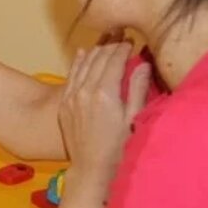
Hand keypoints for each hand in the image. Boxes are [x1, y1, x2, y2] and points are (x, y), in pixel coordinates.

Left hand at [59, 40, 150, 181]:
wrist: (91, 167)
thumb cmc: (118, 147)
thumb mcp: (134, 118)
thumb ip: (138, 89)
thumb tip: (143, 64)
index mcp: (104, 93)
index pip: (114, 60)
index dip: (123, 48)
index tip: (132, 41)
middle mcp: (85, 91)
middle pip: (98, 59)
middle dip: (111, 47)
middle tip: (122, 40)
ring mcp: (72, 97)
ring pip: (83, 65)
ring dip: (95, 52)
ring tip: (106, 44)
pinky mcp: (64, 104)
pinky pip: (70, 76)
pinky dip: (77, 62)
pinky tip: (82, 53)